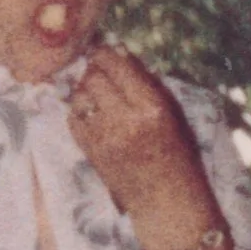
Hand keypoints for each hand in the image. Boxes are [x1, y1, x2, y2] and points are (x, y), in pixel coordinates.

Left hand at [66, 47, 207, 226]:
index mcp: (151, 107)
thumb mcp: (172, 112)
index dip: (105, 53)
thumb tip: (118, 52)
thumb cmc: (177, 152)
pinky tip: (93, 113)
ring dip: (85, 90)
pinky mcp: (90, 152)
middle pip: (93, 78)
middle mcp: (125, 120)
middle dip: (95, 71)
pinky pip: (73, 119)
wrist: (165, 199)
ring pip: (79, 97)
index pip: (116, 66)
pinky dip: (79, 111)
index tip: (103, 51)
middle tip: (100, 71)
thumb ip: (146, 82)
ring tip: (98, 94)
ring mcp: (104, 138)